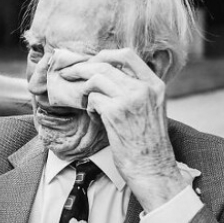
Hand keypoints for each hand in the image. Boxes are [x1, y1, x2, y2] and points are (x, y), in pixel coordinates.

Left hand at [60, 48, 189, 211]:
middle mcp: (144, 88)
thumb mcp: (150, 108)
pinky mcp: (116, 112)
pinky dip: (89, 106)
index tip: (91, 62)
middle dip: (82, 67)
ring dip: (85, 89)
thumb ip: (135, 90)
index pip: (127, 54)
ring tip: (87, 102)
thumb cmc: (147, 142)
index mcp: (155, 85)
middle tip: (68, 73)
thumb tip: (107, 75)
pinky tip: (96, 117)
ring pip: (96, 78)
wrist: (152, 168)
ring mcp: (130, 99)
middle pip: (105, 63)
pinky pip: (92, 98)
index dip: (104, 55)